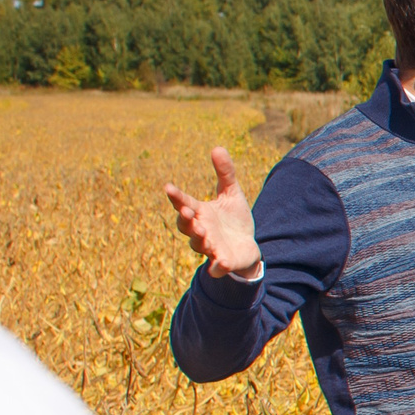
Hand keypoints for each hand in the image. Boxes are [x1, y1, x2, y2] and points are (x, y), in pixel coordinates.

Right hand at [163, 147, 263, 278]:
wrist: (247, 246)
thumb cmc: (234, 219)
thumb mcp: (232, 194)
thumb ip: (225, 173)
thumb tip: (218, 147)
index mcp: (200, 212)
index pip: (183, 203)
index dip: (175, 196)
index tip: (168, 187)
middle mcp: (201, 230)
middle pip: (185, 225)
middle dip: (184, 219)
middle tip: (187, 212)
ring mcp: (210, 247)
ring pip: (198, 244)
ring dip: (199, 238)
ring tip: (202, 231)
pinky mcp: (223, 262)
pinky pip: (218, 266)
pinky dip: (218, 266)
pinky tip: (221, 264)